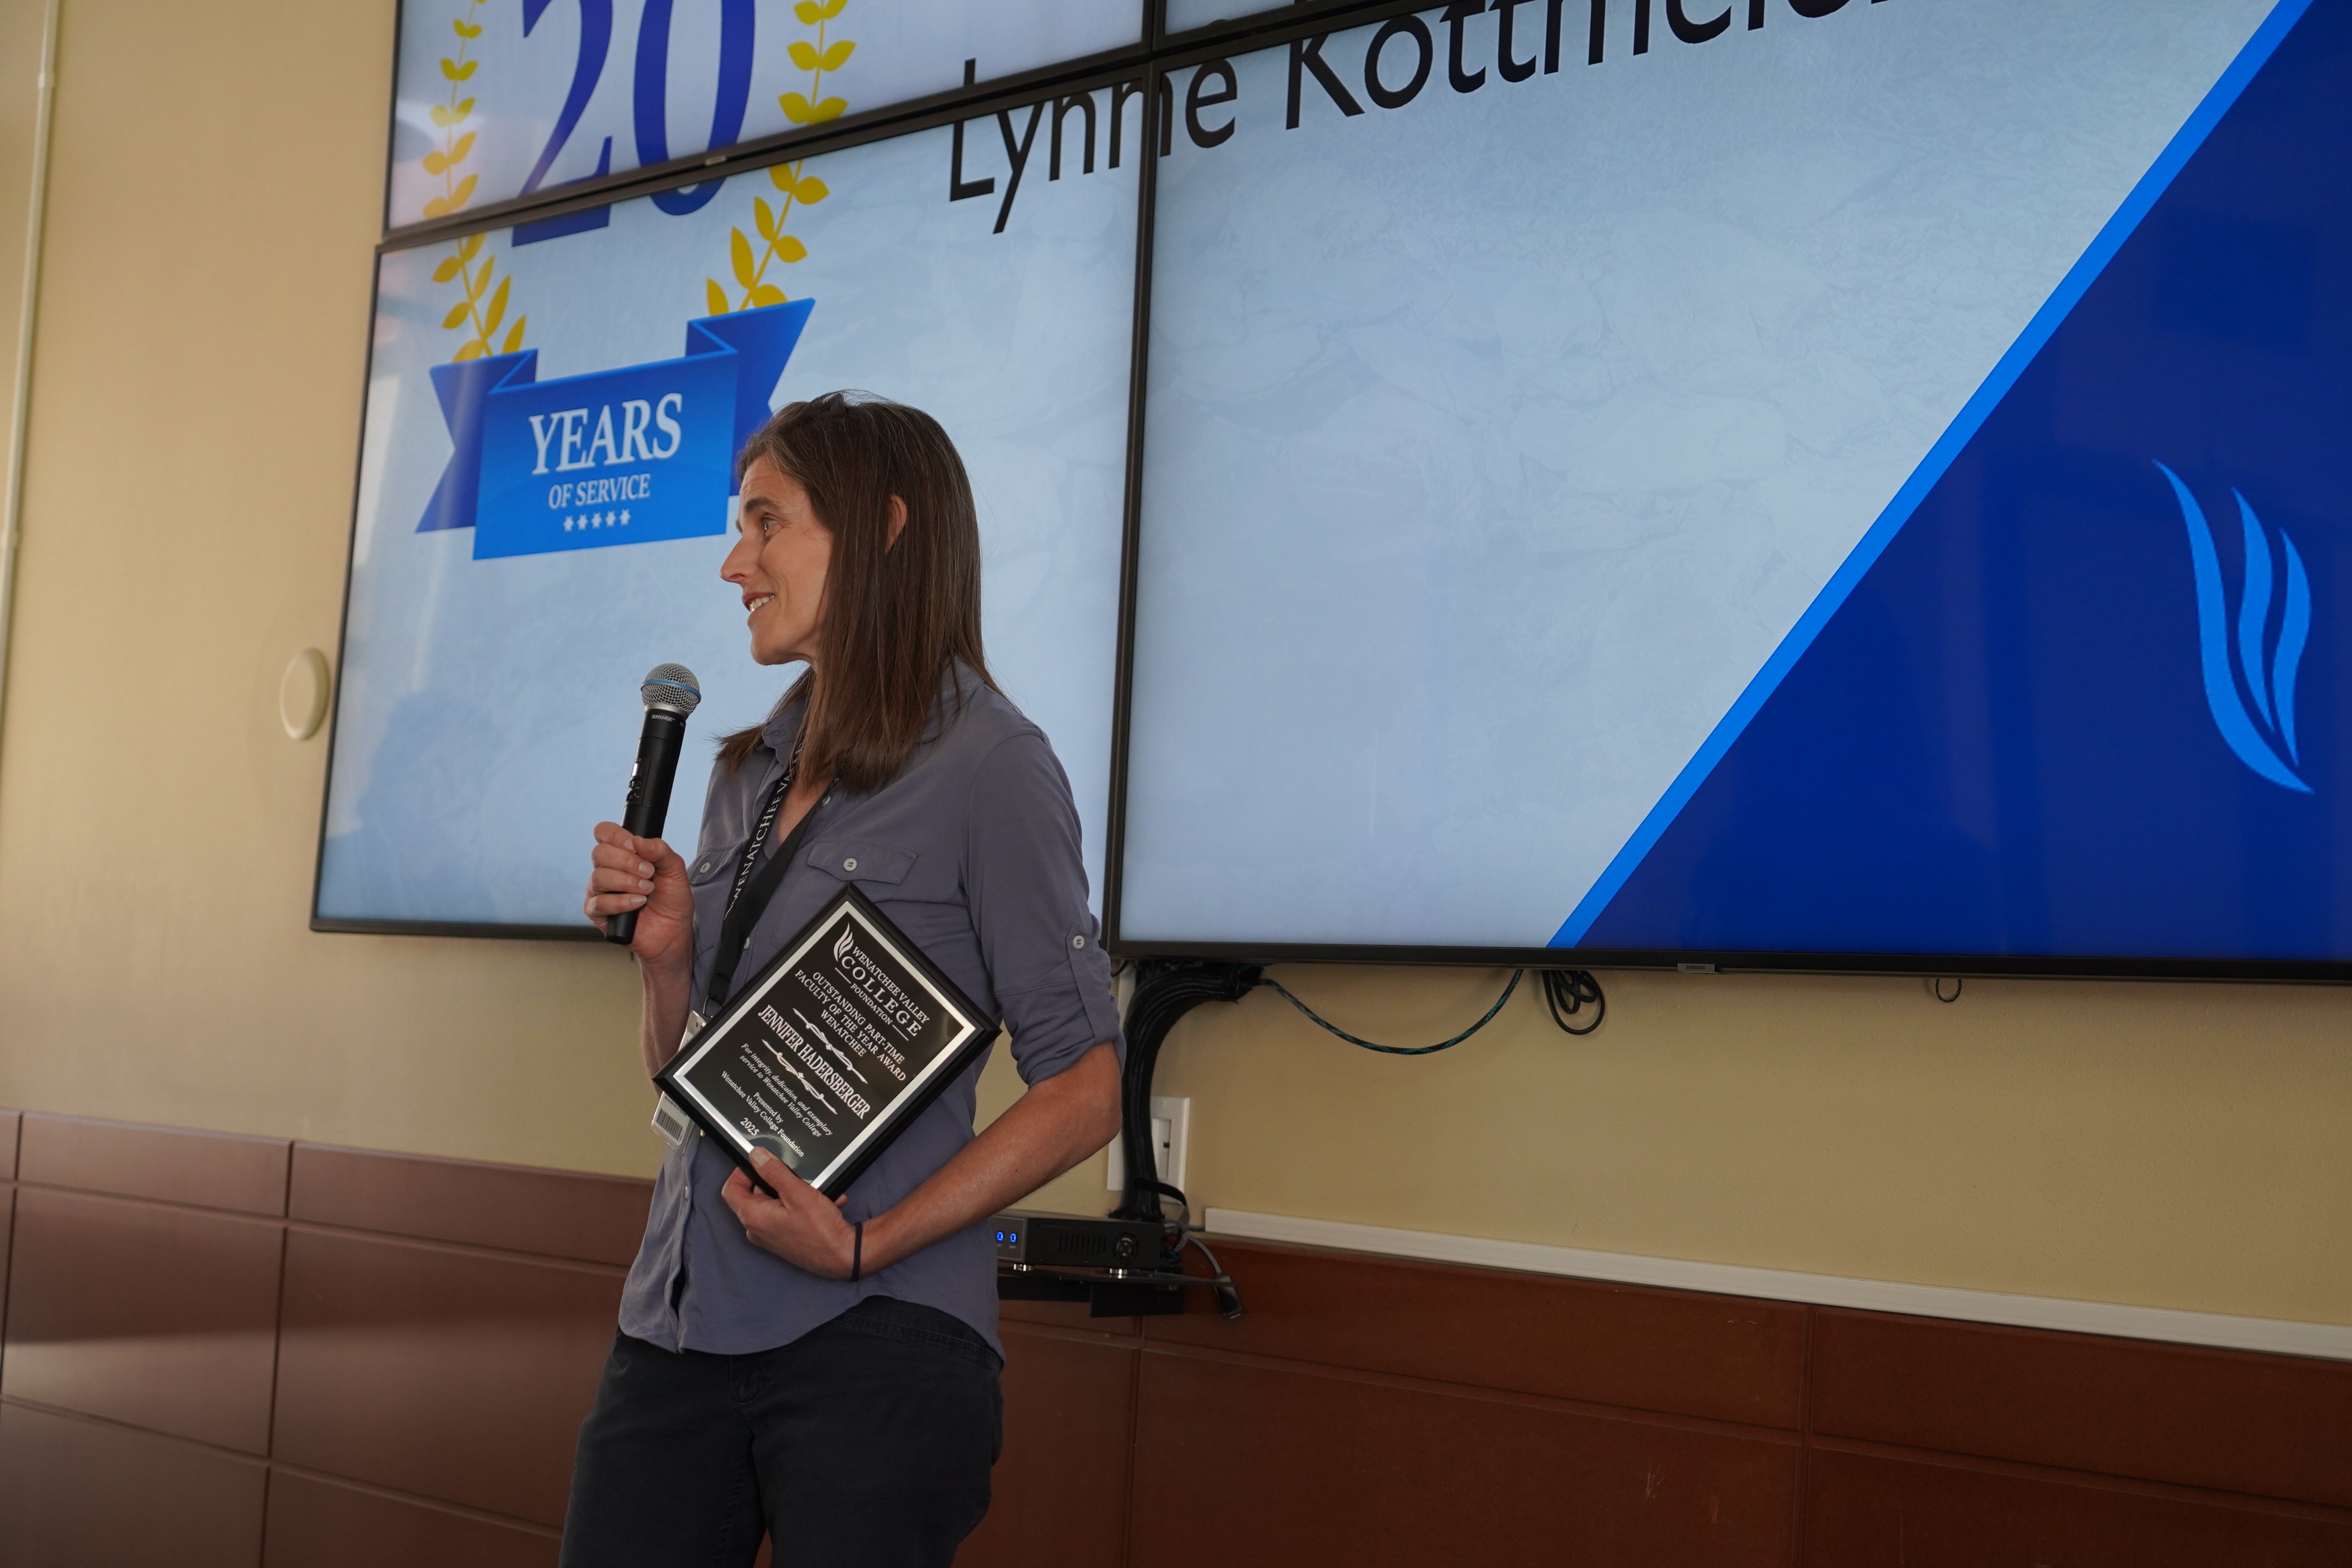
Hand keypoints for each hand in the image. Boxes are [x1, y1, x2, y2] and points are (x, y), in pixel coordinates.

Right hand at [584, 822, 693, 972]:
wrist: (673, 930)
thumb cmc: (671, 899)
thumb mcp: (675, 870)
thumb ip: (660, 850)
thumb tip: (638, 840)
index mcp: (622, 854)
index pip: (604, 833)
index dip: (616, 835)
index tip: (634, 846)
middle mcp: (607, 869)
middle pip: (599, 853)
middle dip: (627, 862)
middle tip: (648, 873)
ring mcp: (599, 891)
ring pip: (599, 877)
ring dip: (627, 882)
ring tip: (646, 891)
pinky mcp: (597, 912)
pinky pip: (599, 902)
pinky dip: (621, 902)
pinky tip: (638, 903)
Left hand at [721, 1149, 858, 1277]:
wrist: (843, 1256)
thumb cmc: (820, 1229)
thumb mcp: (797, 1192)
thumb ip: (774, 1172)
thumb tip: (756, 1155)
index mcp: (752, 1218)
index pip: (731, 1190)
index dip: (741, 1171)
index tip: (759, 1162)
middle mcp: (756, 1229)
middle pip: (754, 1194)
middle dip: (777, 1180)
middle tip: (796, 1175)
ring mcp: (770, 1236)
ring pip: (774, 1203)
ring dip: (794, 1192)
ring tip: (816, 1189)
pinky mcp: (783, 1239)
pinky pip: (786, 1215)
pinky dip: (802, 1206)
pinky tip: (823, 1202)